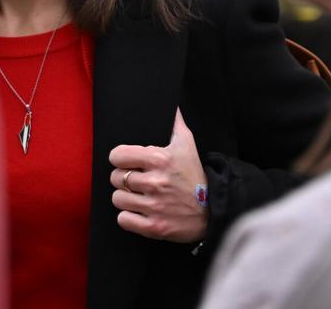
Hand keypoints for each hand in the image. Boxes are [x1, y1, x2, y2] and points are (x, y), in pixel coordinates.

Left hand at [108, 108, 208, 242]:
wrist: (214, 210)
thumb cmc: (196, 175)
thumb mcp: (187, 145)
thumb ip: (175, 123)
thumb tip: (171, 104)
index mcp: (161, 159)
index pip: (118, 155)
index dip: (119, 158)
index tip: (125, 161)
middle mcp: (156, 182)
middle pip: (116, 177)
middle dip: (122, 178)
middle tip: (134, 180)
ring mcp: (155, 206)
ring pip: (118, 199)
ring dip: (124, 198)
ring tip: (136, 196)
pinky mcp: (155, 227)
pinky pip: (123, 220)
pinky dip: (128, 217)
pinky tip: (138, 211)